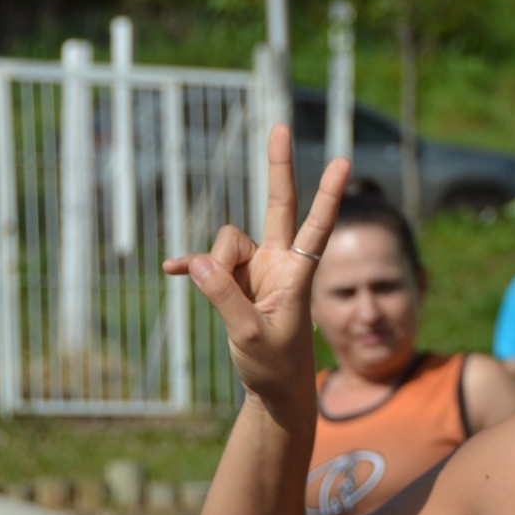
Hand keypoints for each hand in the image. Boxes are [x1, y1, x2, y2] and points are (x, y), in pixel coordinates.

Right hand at [163, 124, 349, 408]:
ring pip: (224, 244)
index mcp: (298, 274)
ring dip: (214, 270)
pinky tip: (170, 271)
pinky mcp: (233, 280)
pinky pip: (204, 264)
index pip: (316, 226)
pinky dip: (190, 268)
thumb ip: (224, 298)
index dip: (328, 195)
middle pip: (277, 206)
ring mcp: (255, 268)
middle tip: (281, 125)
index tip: (344, 162)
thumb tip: (196, 261)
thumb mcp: (250, 336)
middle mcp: (279, 262)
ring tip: (229, 309)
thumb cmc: (275, 366)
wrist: (274, 388)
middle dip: (278, 167)